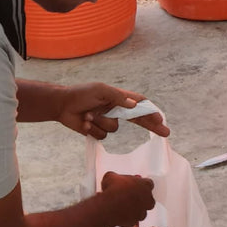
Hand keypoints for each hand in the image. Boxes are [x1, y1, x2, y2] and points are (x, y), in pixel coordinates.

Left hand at [55, 83, 169, 138]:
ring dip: (100, 123)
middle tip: (165, 133)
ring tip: (88, 115)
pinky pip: (103, 136)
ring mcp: (107, 121)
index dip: (151, 112)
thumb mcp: (100, 90)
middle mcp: (115, 110)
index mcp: (118, 98)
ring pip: (114, 130)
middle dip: (151, 126)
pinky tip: (84, 123)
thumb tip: (133, 105)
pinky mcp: (98, 131)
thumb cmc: (80, 94)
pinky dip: (93, 130)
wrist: (61, 105)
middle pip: (137, 120)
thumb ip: (118, 97)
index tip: (160, 119)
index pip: (139, 105)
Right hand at [100, 171, 155, 226]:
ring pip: (142, 211)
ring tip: (125, 207)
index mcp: (145, 185)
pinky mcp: (135, 221)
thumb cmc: (114, 189)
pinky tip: (121, 214)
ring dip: (136, 210)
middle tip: (131, 196)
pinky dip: (128, 218)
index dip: (141, 184)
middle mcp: (147, 199)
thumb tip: (112, 179)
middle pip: (149, 199)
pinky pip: (133, 220)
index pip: (149, 183)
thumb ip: (116, 178)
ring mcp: (142, 211)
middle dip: (142, 199)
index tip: (135, 184)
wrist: (110, 206)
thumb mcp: (111, 177)